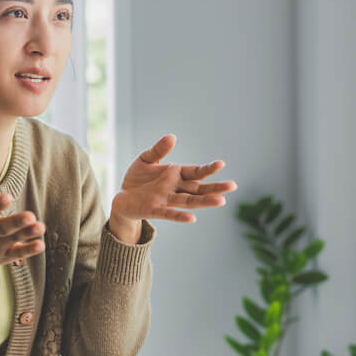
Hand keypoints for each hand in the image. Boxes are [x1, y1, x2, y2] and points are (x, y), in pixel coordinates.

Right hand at [0, 154, 45, 283]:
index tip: (7, 197)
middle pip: (1, 228)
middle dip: (15, 222)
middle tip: (31, 216)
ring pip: (12, 240)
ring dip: (26, 234)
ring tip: (40, 227)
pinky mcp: (4, 256)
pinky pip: (16, 254)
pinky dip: (28, 251)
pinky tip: (40, 245)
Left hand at [108, 134, 236, 241]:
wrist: (122, 197)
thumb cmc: (137, 178)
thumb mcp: (146, 159)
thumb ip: (158, 150)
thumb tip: (172, 137)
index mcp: (176, 175)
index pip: (196, 172)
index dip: (208, 169)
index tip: (221, 164)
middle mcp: (176, 189)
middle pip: (199, 189)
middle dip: (215, 187)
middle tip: (232, 186)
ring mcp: (166, 200)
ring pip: (189, 201)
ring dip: (204, 202)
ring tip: (221, 201)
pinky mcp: (154, 210)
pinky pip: (169, 214)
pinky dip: (179, 216)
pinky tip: (192, 218)